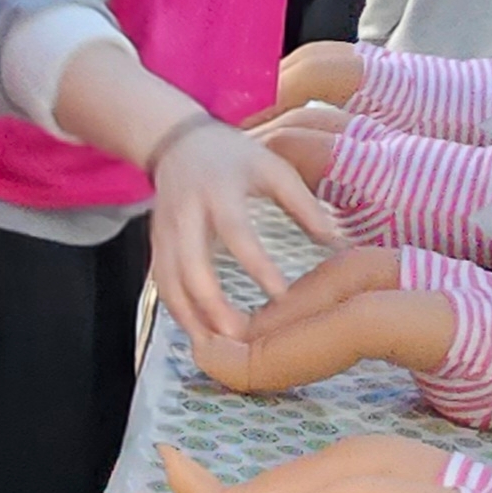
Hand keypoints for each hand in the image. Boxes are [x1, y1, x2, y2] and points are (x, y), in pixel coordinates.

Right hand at [151, 118, 341, 344]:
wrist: (177, 143)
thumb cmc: (233, 157)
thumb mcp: (272, 168)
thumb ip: (303, 203)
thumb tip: (335, 242)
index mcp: (218, 191)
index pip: (236, 232)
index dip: (256, 266)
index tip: (281, 296)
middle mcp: (185, 213)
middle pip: (191, 266)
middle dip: (212, 306)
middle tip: (241, 339)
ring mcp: (165, 232)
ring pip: (170, 282)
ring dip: (190, 319)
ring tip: (218, 349)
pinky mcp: (156, 245)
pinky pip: (162, 286)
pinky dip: (178, 313)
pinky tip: (200, 335)